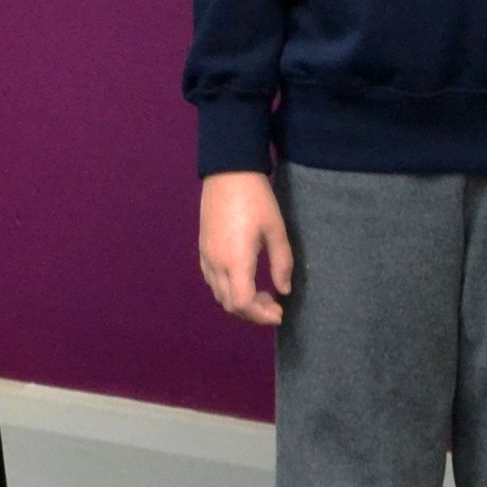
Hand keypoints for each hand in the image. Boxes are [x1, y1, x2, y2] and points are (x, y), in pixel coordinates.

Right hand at [197, 169, 295, 324]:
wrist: (228, 171)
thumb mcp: (276, 230)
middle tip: (274, 305)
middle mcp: (216, 263)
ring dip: (240, 302)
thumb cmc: (256, 198)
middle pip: (230, 305)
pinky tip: (244, 278)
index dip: (261, 316)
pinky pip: (212, 280)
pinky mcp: (202, 248)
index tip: (279, 312)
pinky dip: (228, 289)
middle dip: (253, 313)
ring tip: (262, 293)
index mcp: (236, 261)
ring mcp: (206, 256)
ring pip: (219, 294)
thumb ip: (282, 263)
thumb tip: (284, 290)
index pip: (243, 304)